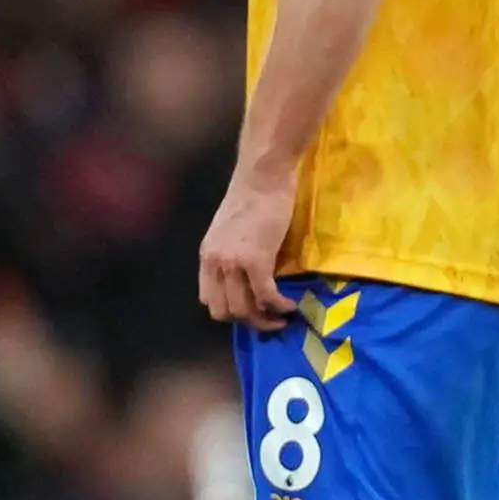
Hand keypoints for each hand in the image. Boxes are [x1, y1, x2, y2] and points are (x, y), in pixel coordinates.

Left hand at [199, 166, 297, 328]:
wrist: (263, 177)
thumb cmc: (254, 197)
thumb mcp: (232, 231)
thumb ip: (233, 254)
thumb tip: (250, 277)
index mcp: (207, 256)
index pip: (208, 299)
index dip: (231, 311)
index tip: (253, 309)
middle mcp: (214, 263)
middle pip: (224, 311)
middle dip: (248, 322)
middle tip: (270, 320)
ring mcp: (233, 263)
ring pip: (244, 309)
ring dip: (265, 320)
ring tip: (282, 318)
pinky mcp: (256, 259)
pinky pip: (266, 295)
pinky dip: (279, 306)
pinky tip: (291, 306)